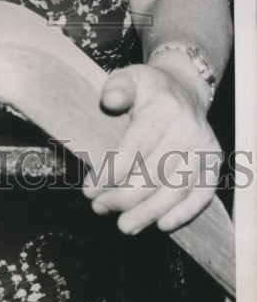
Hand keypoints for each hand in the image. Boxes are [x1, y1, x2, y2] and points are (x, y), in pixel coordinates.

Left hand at [82, 64, 221, 234]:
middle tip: (99, 208)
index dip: (110, 173)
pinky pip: (201, 195)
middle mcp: (188, 130)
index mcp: (164, 109)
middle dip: (123, 197)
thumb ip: (117, 87)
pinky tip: (160, 225)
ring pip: (176, 189)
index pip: (135, 147)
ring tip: (123, 225)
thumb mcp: (129, 77)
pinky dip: (182, 214)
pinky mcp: (213, 165)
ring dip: (148, 212)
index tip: (88, 190)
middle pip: (154, 173)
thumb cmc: (149, 88)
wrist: (183, 89)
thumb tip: (110, 101)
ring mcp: (203, 149)